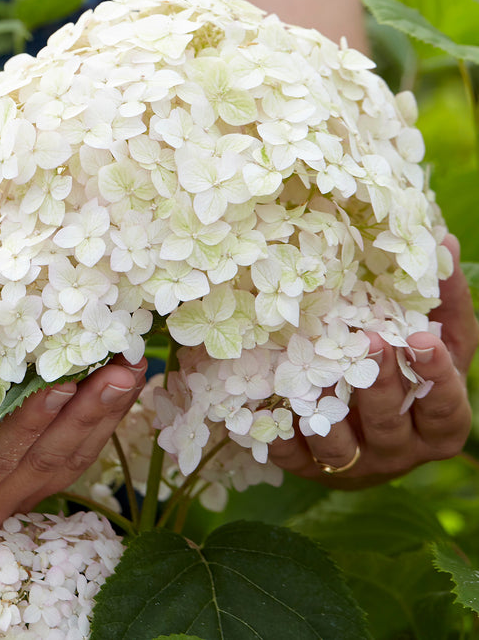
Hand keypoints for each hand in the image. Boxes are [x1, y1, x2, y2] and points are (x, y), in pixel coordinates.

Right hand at [0, 347, 145, 529]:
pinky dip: (101, 418)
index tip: (63, 383)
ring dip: (106, 415)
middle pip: (45, 462)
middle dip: (88, 414)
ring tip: (134, 368)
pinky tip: (123, 382)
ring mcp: (13, 494)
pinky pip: (74, 453)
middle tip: (122, 370)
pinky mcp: (32, 477)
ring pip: (70, 461)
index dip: (28, 423)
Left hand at [268, 234, 477, 486]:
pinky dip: (276, 432)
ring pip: (340, 449)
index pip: (446, 407)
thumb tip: (444, 241)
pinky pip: (291, 455)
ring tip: (313, 381)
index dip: (436, 376)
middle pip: (390, 425)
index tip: (420, 338)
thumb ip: (442, 301)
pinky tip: (263, 405)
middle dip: (379, 385)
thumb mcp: (437, 342)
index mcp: (437, 425)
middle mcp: (399, 450)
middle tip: (367, 341)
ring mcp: (354, 464)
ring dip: (327, 415)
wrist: (371, 433)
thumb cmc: (410, 376)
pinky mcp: (310, 469)